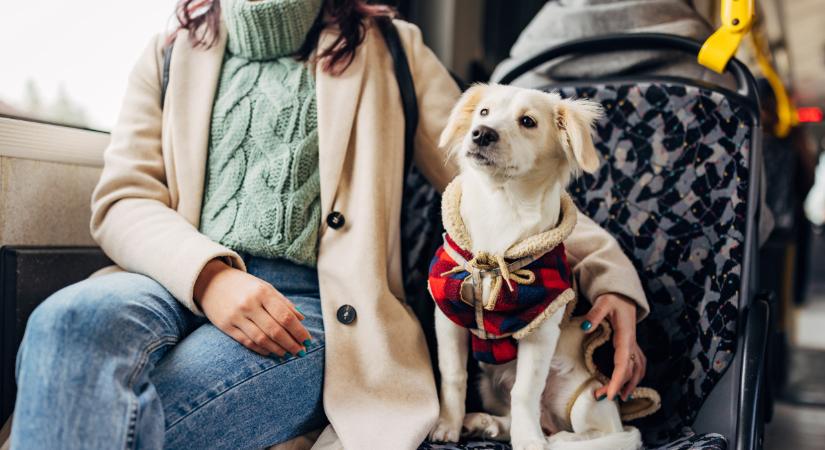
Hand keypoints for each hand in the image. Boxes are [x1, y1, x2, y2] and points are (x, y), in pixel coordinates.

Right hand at [194, 259, 311, 356]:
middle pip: (275, 330)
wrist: (211, 282)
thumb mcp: (265, 288)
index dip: (298, 331)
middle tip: (301, 352)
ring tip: (288, 354)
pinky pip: (247, 342)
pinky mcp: (226, 326)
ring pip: (261, 339)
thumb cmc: (245, 286)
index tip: (307, 340)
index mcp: (262, 292)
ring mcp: (236, 316)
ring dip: (278, 349)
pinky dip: (262, 349)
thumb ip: (284, 303)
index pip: (285, 316)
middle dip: (291, 343)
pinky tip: (272, 352)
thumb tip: (301, 319)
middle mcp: (249, 304)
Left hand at [582, 293, 645, 401]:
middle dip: (617, 386)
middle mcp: (632, 343)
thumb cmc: (612, 298)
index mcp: (626, 336)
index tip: (611, 395)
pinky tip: (629, 384)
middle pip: (628, 371)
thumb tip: (585, 327)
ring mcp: (633, 345)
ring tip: (619, 398)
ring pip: (636, 370)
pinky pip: (637, 364)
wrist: (623, 294)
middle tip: (601, 397)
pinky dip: (635, 376)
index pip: (623, 364)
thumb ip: (595, 314)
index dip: (617, 381)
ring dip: (629, 385)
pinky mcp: (631, 344)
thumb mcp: (603, 302)